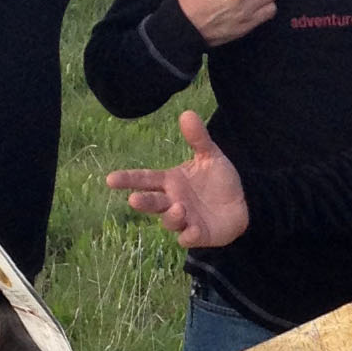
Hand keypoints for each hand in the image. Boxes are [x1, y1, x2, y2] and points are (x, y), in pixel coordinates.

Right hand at [104, 110, 249, 247]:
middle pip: (152, 202)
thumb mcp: (210, 156)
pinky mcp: (198, 234)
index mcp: (171, 182)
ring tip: (179, 208)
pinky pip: (188, 238)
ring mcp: (184, 220)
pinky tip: (193, 230)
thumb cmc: (219, 181)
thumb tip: (187, 113)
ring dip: (171, 216)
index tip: (110, 179)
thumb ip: (198, 138)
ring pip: (169, 221)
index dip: (128, 179)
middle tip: (133, 200)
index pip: (145, 179)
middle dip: (143, 202)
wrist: (241, 204)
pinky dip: (189, 236)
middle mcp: (173, 201)